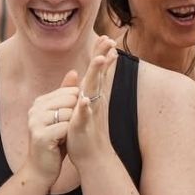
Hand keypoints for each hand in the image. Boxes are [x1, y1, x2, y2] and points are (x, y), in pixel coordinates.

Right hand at [24, 69, 79, 186]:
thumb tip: (74, 72)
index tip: (71, 119)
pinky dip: (68, 136)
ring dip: (72, 128)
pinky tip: (61, 143)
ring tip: (62, 137)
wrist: (41, 169)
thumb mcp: (61, 115)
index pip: (70, 92)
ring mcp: (35, 121)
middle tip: (66, 131)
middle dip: (75, 117)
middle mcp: (35, 109)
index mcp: (40, 102)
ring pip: (69, 114)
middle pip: (71, 101)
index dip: (77, 106)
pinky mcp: (40, 135)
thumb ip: (66, 93)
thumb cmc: (55, 142)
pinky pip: (65, 128)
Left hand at [67, 36, 117, 167]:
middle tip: (111, 39)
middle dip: (104, 56)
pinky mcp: (83, 126)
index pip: (99, 71)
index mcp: (94, 96)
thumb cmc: (89, 131)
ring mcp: (91, 113)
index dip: (103, 54)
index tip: (108, 37)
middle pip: (100, 75)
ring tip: (101, 59)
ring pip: (94, 90)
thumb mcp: (90, 106)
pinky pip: (84, 115)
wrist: (93, 158)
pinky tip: (84, 100)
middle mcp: (95, 101)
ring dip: (97, 75)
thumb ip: (93, 90)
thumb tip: (98, 79)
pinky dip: (84, 107)